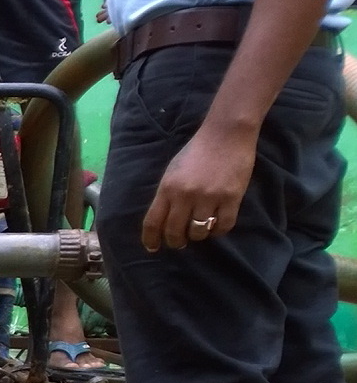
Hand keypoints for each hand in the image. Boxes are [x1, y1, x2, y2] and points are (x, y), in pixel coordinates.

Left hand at [140, 122, 256, 250]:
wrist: (226, 134)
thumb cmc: (196, 152)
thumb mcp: (172, 172)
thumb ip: (167, 195)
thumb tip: (163, 221)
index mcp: (167, 188)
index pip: (152, 222)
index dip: (150, 239)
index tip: (152, 248)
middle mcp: (185, 195)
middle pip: (174, 232)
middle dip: (175, 241)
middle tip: (179, 241)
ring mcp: (209, 197)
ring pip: (198, 233)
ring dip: (196, 236)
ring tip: (198, 231)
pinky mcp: (231, 198)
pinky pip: (222, 226)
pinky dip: (218, 231)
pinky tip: (215, 226)